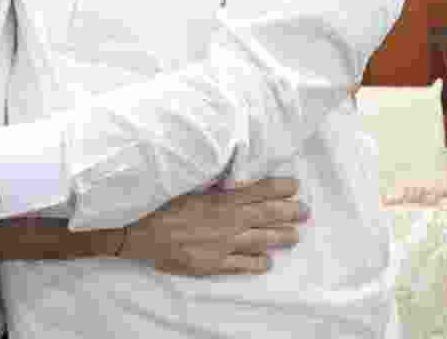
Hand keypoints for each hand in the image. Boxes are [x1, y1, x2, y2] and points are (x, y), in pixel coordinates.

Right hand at [122, 177, 308, 275]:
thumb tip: (234, 181)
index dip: (280, 188)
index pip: (259, 191)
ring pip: (261, 240)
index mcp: (222, 199)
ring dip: (281, 238)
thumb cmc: (162, 203)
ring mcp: (224, 244)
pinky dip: (258, 263)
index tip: (295, 185)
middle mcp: (228, 221)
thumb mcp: (190, 185)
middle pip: (267, 215)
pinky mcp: (215, 263)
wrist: (141, 230)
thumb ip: (215, 185)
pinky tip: (267, 262)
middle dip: (290, 212)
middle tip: (305, 211)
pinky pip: (243, 265)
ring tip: (295, 236)